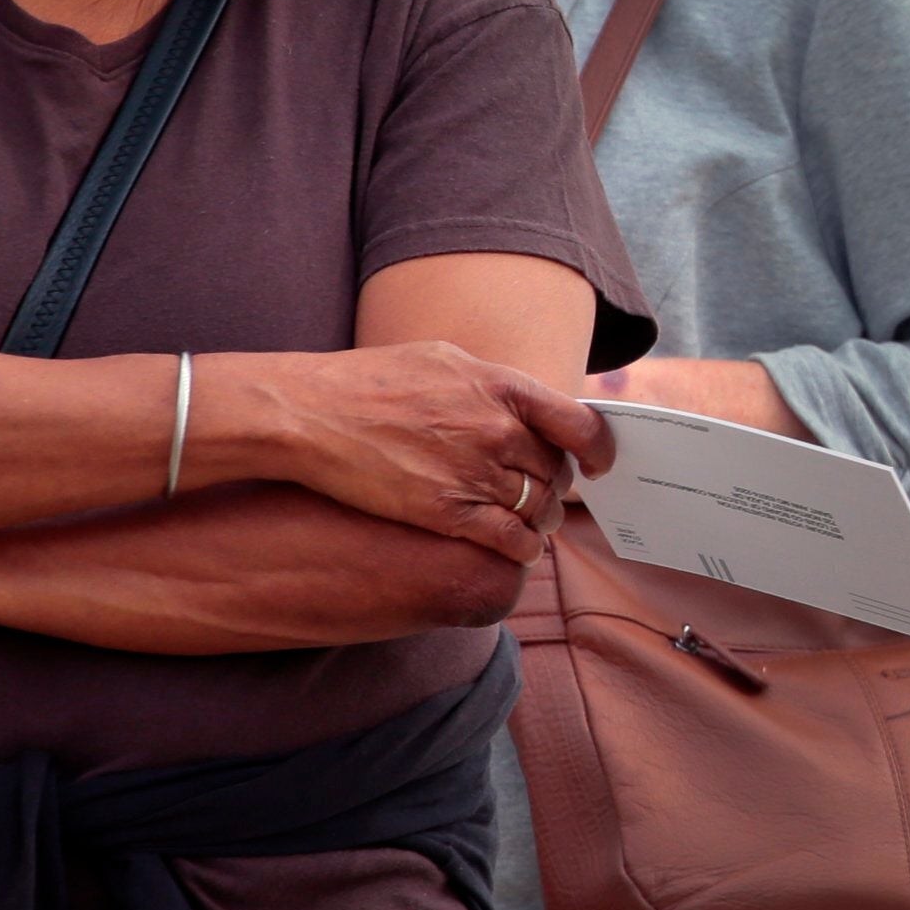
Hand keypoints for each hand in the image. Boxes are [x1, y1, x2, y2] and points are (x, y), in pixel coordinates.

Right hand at [227, 344, 609, 564]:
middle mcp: (497, 429)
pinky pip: (508, 539)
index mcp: (501, 386)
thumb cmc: (370, 381)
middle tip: (548, 496)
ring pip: (537, 508)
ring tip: (533, 524)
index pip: (579, 422)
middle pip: (556, 470)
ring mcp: (474, 472)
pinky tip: (517, 549)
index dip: (598, 448)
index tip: (598, 462)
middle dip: (557, 487)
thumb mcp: (443, 360)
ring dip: (540, 520)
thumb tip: (521, 400)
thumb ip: (490, 384)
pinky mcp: (447, 511)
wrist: (311, 414)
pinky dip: (520, 548)